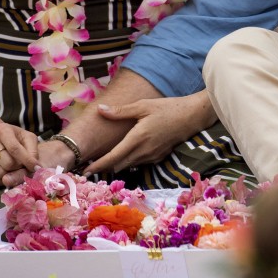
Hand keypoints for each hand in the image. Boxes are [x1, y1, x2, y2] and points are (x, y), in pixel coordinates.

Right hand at [0, 122, 39, 185]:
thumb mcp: (25, 136)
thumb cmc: (12, 136)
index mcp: (3, 131)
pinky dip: (0, 181)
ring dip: (10, 175)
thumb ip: (32, 150)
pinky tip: (5, 176)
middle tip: (22, 167)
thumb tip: (36, 167)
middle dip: (19, 168)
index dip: (27, 160)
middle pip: (8, 163)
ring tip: (14, 169)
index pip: (15, 149)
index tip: (36, 168)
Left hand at [85, 92, 214, 173]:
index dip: (98, 165)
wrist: (191, 116)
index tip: (86, 171)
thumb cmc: (167, 108)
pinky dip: (131, 160)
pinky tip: (129, 153)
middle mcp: (143, 152)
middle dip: (105, 166)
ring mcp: (152, 156)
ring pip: (129, 165)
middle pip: (119, 165)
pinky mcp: (159, 157)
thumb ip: (120, 111)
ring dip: (118, 163)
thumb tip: (100, 110)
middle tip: (92, 165)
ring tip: (107, 159)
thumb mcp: (143, 106)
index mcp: (137, 139)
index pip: (113, 157)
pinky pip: (140, 162)